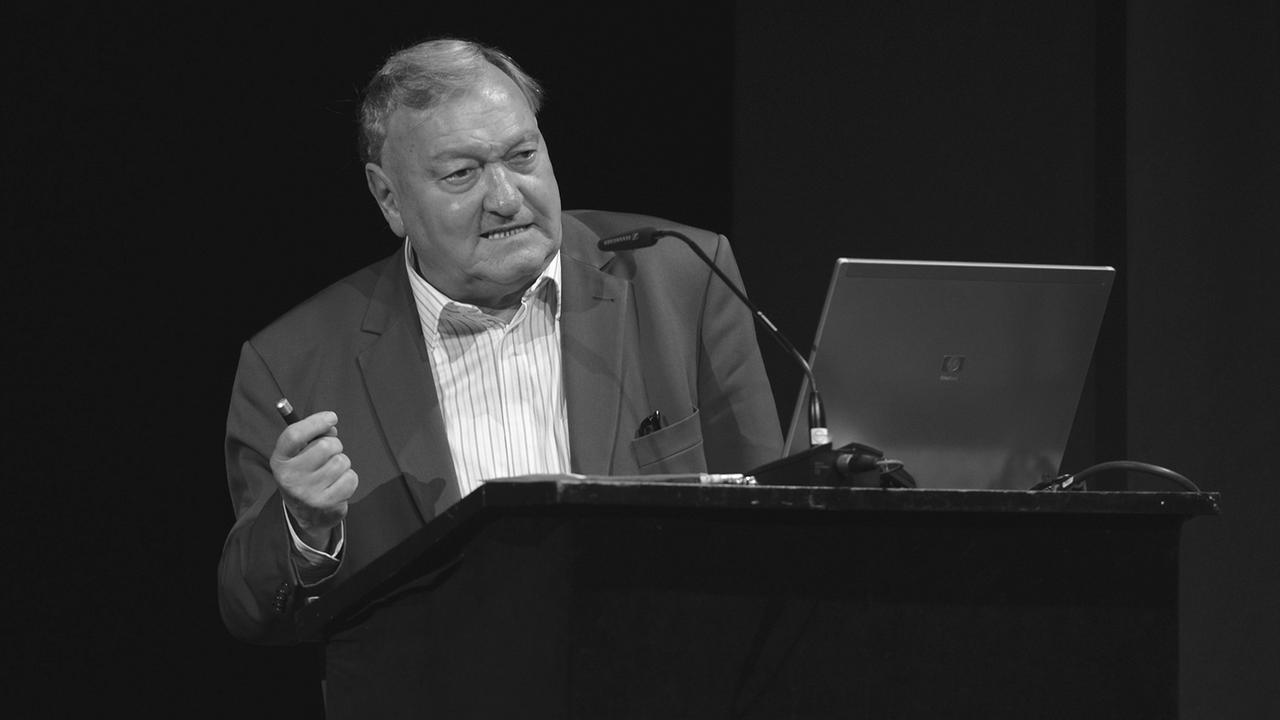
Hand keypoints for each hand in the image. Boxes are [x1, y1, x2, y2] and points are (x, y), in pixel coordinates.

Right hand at [270, 411, 357, 548]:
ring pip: (341, 461)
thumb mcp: (300, 454)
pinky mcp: (326, 503)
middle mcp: (290, 477)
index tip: (331, 417)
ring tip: (331, 473)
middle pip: (325, 446)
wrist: (307, 514)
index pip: (294, 435)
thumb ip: (313, 436)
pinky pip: (351, 478)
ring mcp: (308, 492)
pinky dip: (349, 478)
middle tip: (329, 454)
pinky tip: (337, 485)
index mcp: (280, 461)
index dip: (315, 422)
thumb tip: (331, 426)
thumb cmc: (306, 474)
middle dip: (334, 445)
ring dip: (342, 463)